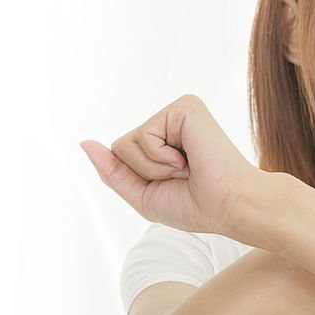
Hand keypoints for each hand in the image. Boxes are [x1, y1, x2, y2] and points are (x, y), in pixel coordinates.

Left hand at [79, 94, 260, 236]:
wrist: (230, 206)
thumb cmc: (196, 206)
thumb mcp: (143, 194)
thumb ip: (112, 170)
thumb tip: (84, 143)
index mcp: (166, 139)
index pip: (122, 153)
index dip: (141, 178)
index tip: (178, 183)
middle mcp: (172, 121)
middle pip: (121, 146)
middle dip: (144, 172)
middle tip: (183, 177)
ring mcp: (179, 112)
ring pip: (128, 142)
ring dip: (153, 167)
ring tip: (187, 169)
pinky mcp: (185, 108)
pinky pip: (144, 135)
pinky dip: (161, 158)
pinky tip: (189, 159)